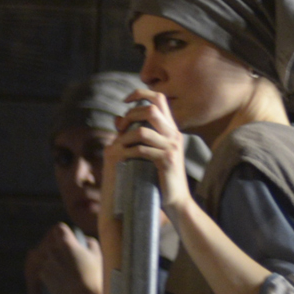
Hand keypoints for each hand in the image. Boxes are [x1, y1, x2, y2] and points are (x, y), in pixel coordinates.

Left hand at [25, 223, 103, 293]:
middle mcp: (53, 251)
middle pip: (50, 241)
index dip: (63, 231)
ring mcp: (46, 264)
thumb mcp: (98, 255)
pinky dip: (51, 270)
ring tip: (66, 267)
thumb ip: (90, 243)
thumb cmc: (95, 275)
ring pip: (47, 255)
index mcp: (67, 243)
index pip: (59, 228)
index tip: (68, 235)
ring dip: (54, 257)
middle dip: (58, 244)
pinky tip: (62, 276)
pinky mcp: (43, 276)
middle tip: (69, 252)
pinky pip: (44, 268)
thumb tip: (85, 240)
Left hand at [108, 90, 189, 213]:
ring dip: (125, 137)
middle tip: (120, 128)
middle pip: (151, 109)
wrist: (176, 199)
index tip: (126, 100)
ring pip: (142, 130)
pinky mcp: (167, 160)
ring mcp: (172, 147)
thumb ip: (135, 133)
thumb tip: (117, 118)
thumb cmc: (159, 175)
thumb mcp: (148, 150)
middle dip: (130, 115)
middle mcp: (174, 134)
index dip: (141, 93)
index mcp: (170, 128)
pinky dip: (128, 153)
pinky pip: (142, 150)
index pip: (159, 98)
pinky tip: (123, 159)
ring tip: (118, 146)